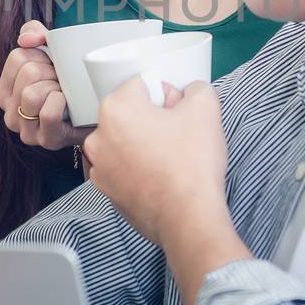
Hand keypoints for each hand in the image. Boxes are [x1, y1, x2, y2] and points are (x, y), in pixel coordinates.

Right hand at [0, 21, 86, 150]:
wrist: (94, 112)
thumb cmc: (69, 83)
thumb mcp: (50, 52)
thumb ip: (34, 32)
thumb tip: (26, 39)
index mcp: (4, 91)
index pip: (16, 57)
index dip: (41, 55)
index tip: (52, 66)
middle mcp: (9, 113)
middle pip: (27, 73)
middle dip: (51, 71)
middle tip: (62, 81)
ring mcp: (26, 130)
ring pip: (32, 94)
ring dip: (56, 87)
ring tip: (65, 93)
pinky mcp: (46, 140)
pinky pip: (48, 114)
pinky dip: (61, 103)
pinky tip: (68, 104)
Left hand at [82, 79, 228, 247]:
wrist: (187, 218)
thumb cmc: (192, 164)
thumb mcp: (205, 109)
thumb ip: (195, 89)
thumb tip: (189, 93)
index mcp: (116, 109)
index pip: (142, 86)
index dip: (166, 96)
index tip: (178, 114)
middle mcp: (98, 136)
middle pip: (130, 114)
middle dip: (153, 120)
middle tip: (178, 137)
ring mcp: (99, 166)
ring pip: (125, 141)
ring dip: (144, 144)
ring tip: (169, 159)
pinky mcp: (106, 191)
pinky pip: (122, 167)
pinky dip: (137, 168)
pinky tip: (160, 177)